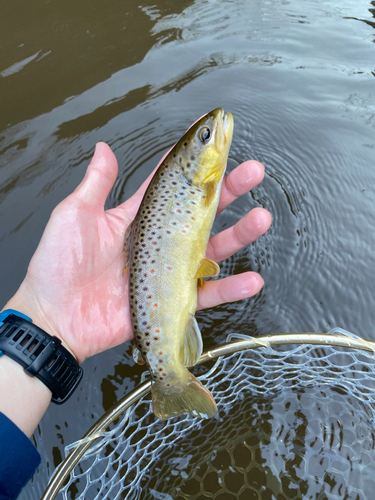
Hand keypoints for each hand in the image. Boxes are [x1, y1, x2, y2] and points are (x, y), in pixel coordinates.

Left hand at [4, 143, 270, 363]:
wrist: (55, 318)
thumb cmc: (58, 265)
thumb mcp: (74, 216)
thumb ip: (96, 184)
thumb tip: (104, 147)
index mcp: (137, 218)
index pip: (169, 184)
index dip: (190, 163)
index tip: (211, 140)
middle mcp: (159, 240)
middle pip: (201, 211)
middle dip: (229, 190)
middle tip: (253, 171)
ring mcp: (168, 269)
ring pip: (213, 249)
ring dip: (239, 234)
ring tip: (262, 217)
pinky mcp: (172, 299)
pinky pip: (208, 293)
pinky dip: (231, 288)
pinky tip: (253, 279)